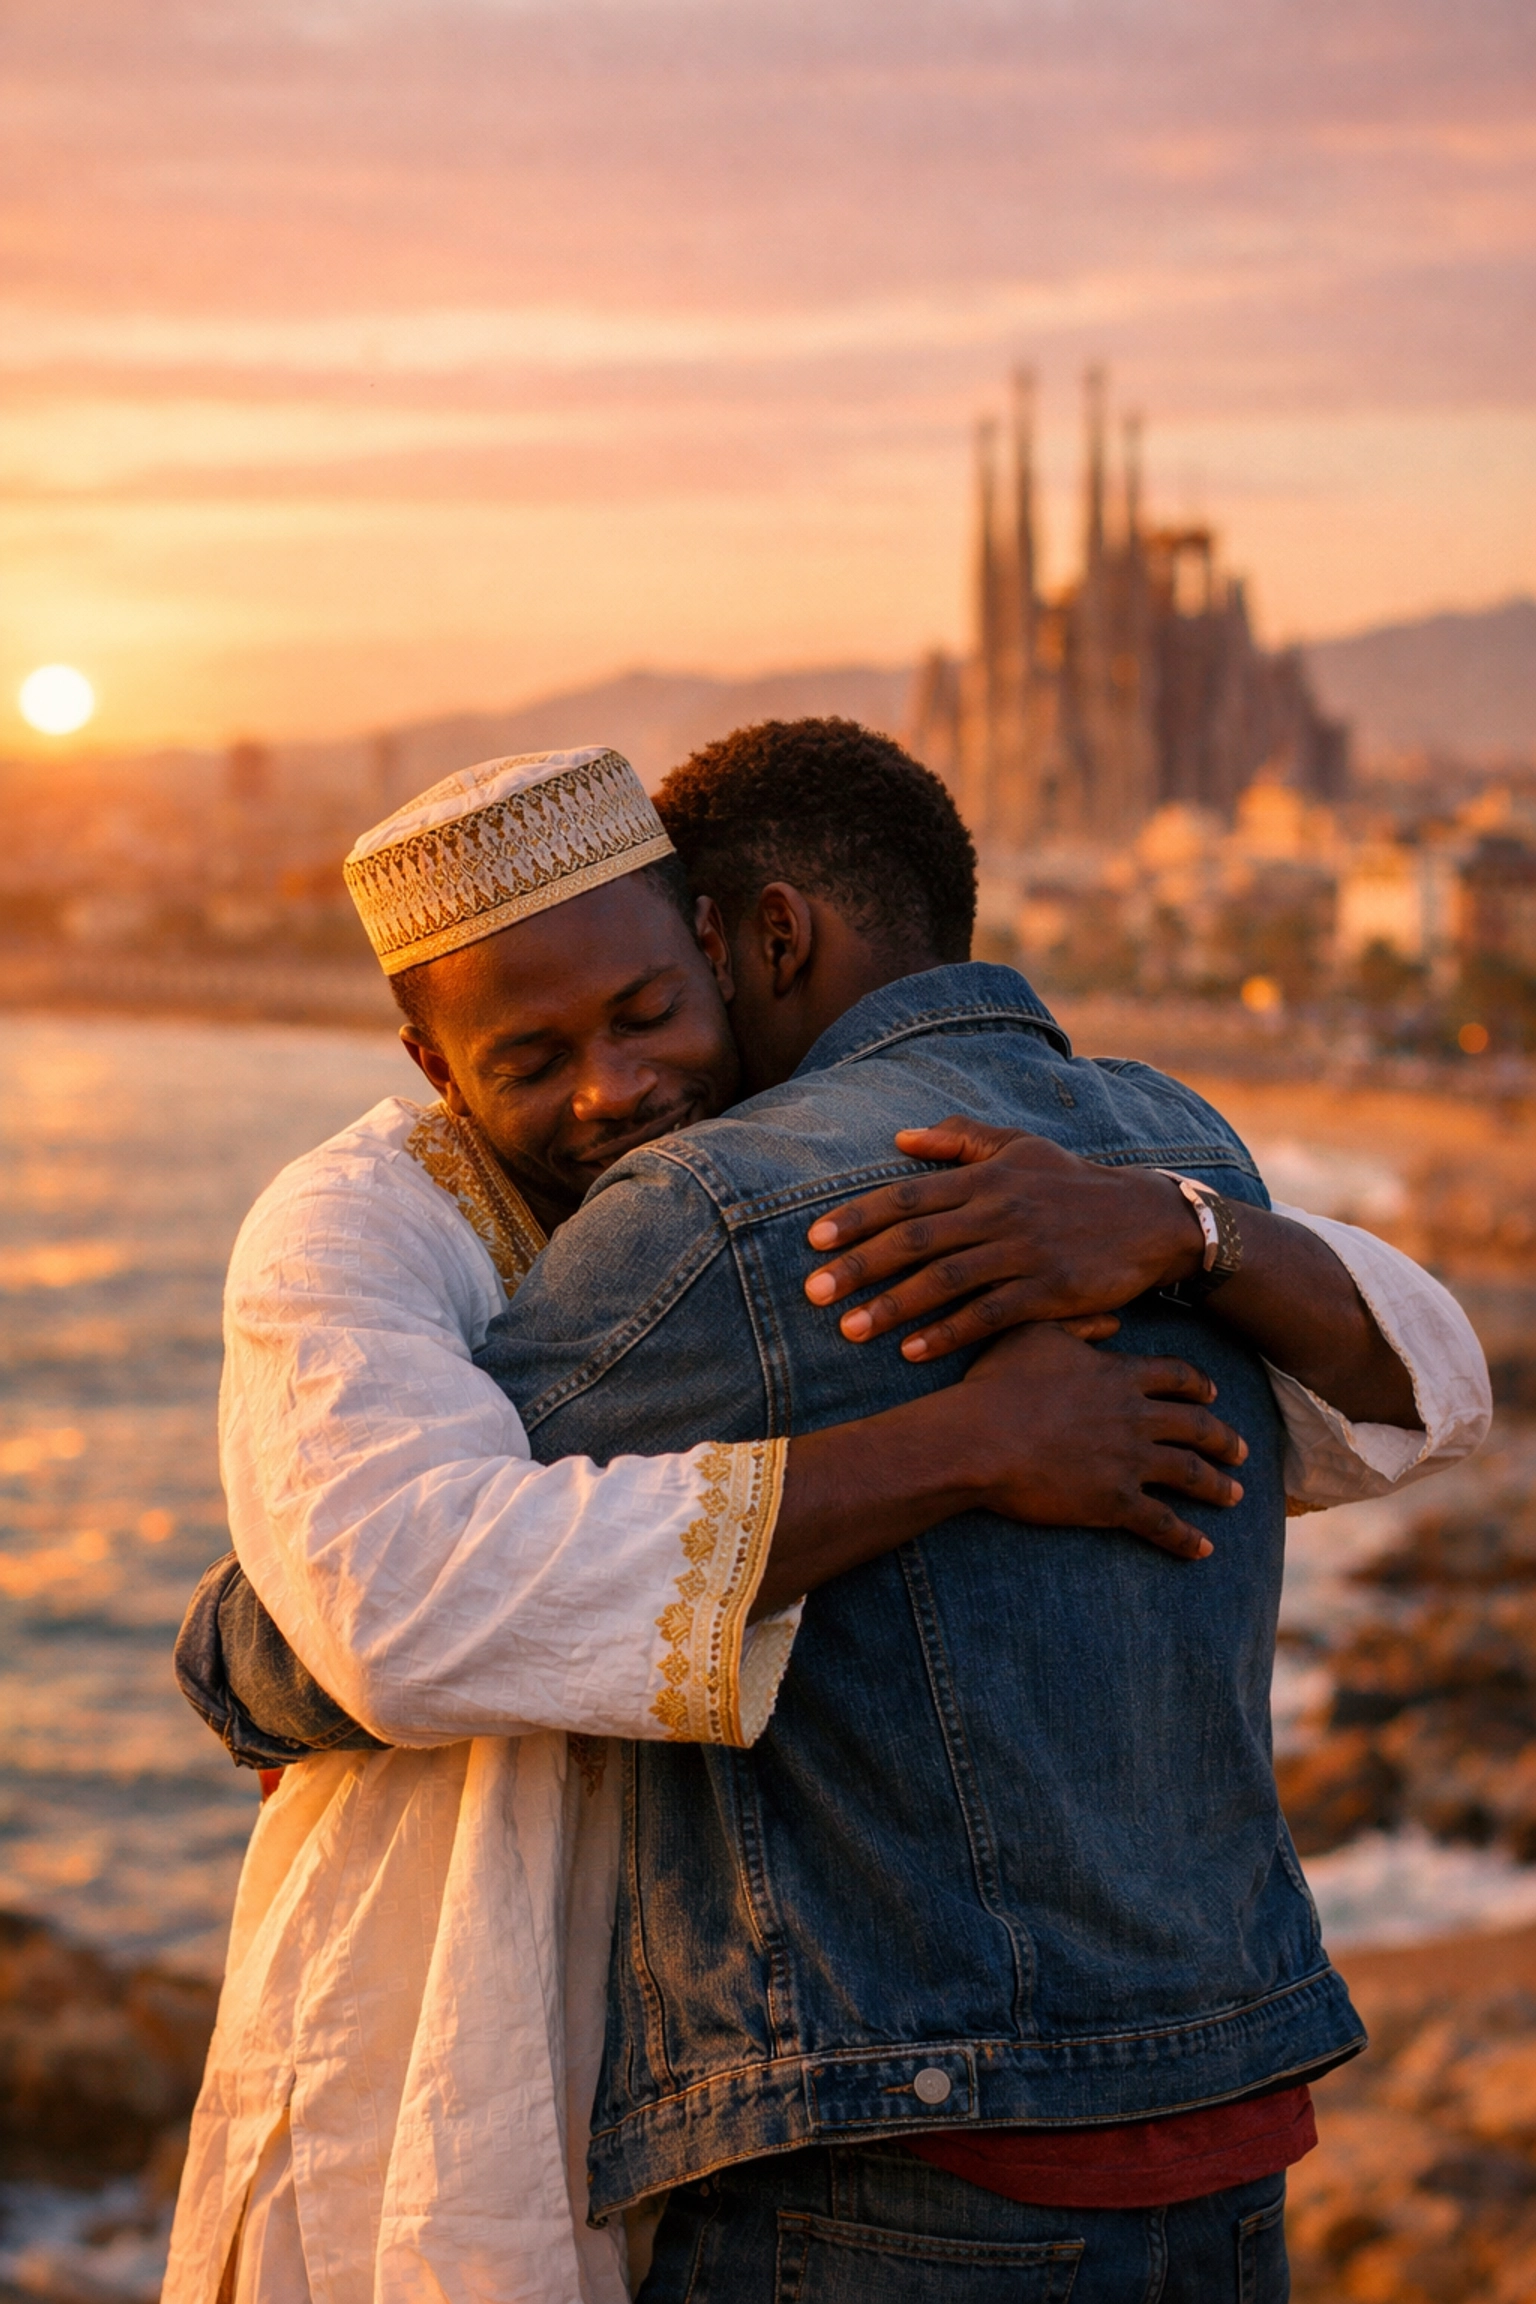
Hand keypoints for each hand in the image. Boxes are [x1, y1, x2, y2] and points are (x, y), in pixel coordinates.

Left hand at [805, 1118, 1201, 1360]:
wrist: (1149, 1220)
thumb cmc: (1075, 1184)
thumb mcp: (1021, 1147)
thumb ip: (959, 1138)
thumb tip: (900, 1137)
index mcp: (985, 1177)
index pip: (907, 1195)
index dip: (858, 1217)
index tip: (815, 1240)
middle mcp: (998, 1211)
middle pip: (915, 1238)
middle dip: (860, 1265)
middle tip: (813, 1291)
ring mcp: (1024, 1251)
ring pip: (945, 1280)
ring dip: (893, 1306)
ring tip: (851, 1329)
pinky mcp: (1049, 1290)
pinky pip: (988, 1315)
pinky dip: (949, 1333)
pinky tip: (913, 1352)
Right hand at [956, 1321, 1246, 1559]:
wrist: (978, 1439)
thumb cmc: (998, 1383)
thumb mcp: (1038, 1334)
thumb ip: (1081, 1323)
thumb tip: (1115, 1319)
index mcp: (1120, 1375)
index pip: (1178, 1377)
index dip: (1199, 1386)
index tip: (1212, 1396)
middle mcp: (1135, 1417)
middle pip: (1197, 1427)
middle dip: (1224, 1439)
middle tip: (1241, 1451)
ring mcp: (1129, 1461)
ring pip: (1190, 1474)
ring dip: (1217, 1486)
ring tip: (1235, 1496)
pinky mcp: (1114, 1502)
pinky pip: (1162, 1523)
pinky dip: (1186, 1538)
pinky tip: (1203, 1550)